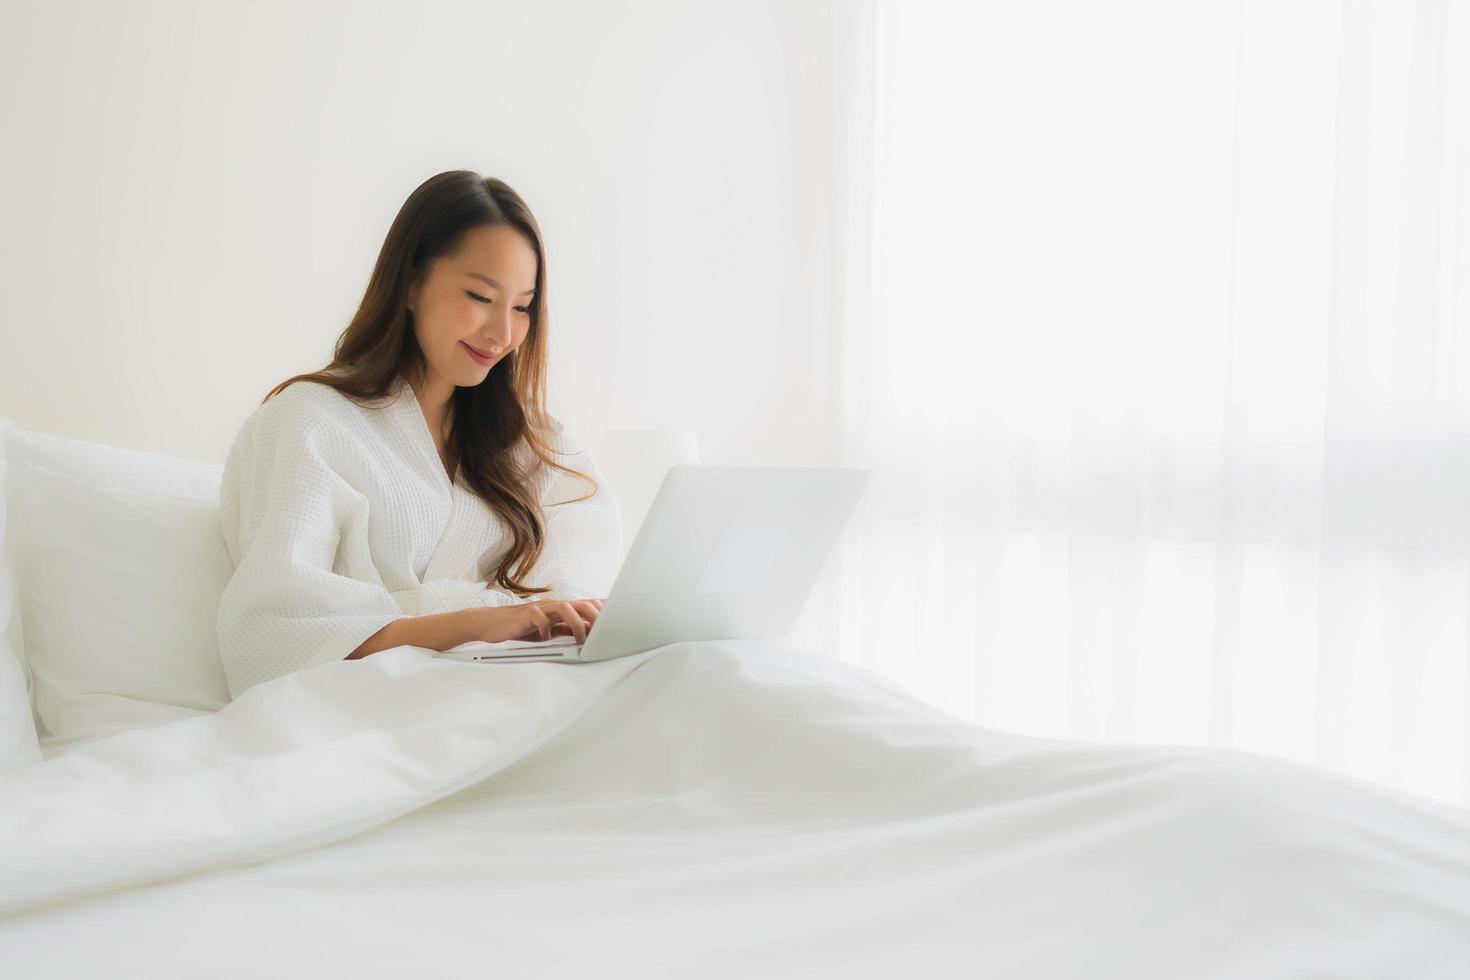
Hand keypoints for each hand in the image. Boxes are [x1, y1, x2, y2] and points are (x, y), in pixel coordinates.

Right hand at [474, 597, 605, 644]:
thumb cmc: (524, 627)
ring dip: (576, 624)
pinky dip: (546, 628)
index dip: (604, 614)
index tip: (617, 626)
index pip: (590, 605)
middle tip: (604, 636)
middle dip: (597, 618)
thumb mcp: (550, 630)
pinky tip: (545, 638)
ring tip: (580, 640)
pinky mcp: (526, 613)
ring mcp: (541, 607)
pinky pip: (540, 618)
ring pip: (565, 607)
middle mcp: (555, 604)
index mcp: (563, 608)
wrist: (493, 623)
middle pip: (583, 604)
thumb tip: (589, 635)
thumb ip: (567, 629)